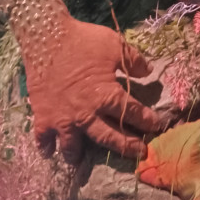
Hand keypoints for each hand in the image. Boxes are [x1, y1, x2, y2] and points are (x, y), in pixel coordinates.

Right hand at [23, 14, 163, 162]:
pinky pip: (44, 139)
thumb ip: (134, 61)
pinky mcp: (43, 117)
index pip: (132, 112)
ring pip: (74, 146)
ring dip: (79, 155)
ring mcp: (63, 119)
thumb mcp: (115, 45)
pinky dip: (46, 147)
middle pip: (109, 137)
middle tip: (139, 153)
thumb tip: (148, 71)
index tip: (156, 125)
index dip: (146, 120)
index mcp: (106, 96)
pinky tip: (49, 152)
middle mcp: (86, 114)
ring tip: (82, 161)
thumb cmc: (84, 41)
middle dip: (126, 146)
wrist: (47, 38)